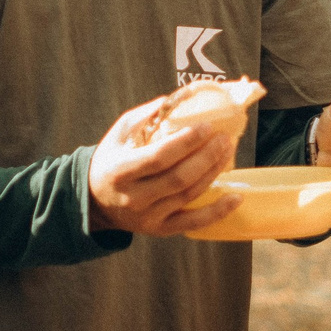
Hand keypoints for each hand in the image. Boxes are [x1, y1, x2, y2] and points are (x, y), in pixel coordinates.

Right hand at [88, 95, 241, 236]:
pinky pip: (194, 223)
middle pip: (178, 178)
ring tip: (228, 151)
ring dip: (213, 173)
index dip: (185, 142)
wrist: (95, 201)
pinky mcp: (160, 229)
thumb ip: (144, 117)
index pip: (158, 157)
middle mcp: (134, 197)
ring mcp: (148, 216)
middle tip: (224, 138)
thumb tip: (175, 100)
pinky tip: (235, 197)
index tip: (206, 126)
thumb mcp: (118, 135)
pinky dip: (218, 212)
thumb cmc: (110, 161)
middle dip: (206, 156)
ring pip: (189, 195)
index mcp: (120, 171)